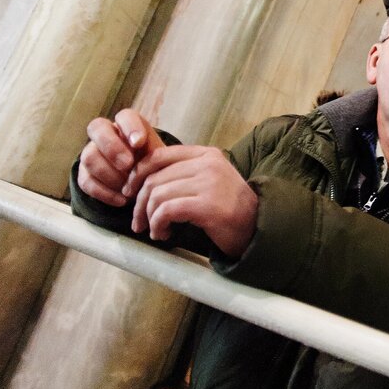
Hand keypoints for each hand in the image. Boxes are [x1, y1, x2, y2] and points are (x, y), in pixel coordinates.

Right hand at [77, 109, 163, 206]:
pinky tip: (121, 200)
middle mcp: (106, 133)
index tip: (139, 143)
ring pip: (89, 156)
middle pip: (97, 128)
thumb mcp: (161, 158)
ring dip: (109, 174)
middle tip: (128, 165)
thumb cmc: (155, 165)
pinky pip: (86, 181)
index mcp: (128, 124)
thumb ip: (156, 155)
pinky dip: (104, 193)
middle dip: (112, 147)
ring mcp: (92, 152)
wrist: (145, 183)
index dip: (130, 127)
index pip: (124, 116)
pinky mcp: (85, 173)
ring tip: (129, 189)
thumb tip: (151, 162)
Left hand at [126, 145, 257, 258]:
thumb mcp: (210, 180)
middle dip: (139, 203)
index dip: (137, 174)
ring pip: (157, 195)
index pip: (159, 156)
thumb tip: (142, 179)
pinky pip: (166, 211)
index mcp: (206, 154)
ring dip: (149, 217)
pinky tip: (163, 234)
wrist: (258, 228)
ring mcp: (209, 183)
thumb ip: (184, 174)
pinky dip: (158, 225)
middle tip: (138, 222)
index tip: (130, 192)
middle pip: (154, 179)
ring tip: (155, 230)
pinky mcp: (207, 205)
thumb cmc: (229, 208)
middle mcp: (207, 164)